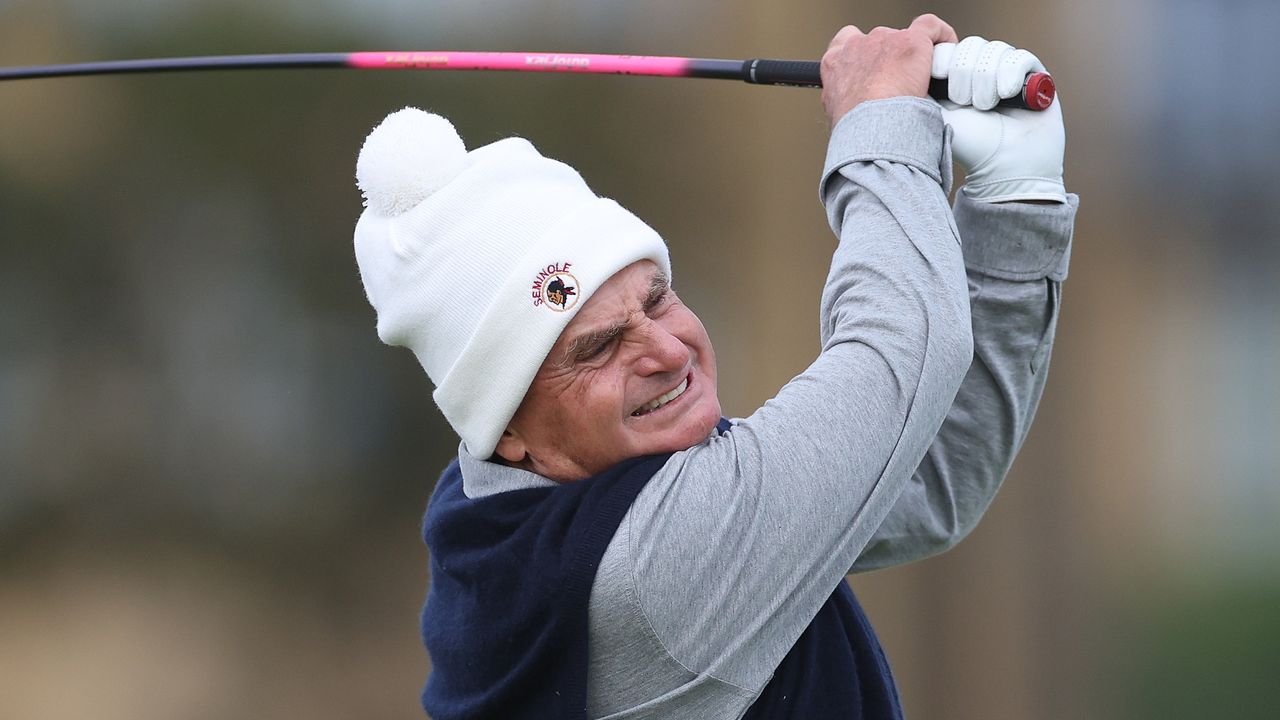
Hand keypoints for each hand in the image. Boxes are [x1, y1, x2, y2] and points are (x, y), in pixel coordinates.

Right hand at [821, 14, 958, 127]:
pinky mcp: (911, 41)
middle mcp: (857, 45)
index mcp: (835, 62)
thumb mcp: (838, 114)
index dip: (865, 54)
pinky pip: (929, 26)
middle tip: (902, 83)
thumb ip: (848, 101)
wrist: (870, 128)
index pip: (848, 44)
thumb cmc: (855, 129)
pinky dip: (940, 36)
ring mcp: (885, 40)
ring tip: (921, 81)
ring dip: (912, 56)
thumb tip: (861, 113)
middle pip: (879, 42)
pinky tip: (945, 53)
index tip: (876, 69)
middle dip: (892, 59)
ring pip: (904, 38)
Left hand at [932, 37, 1066, 202]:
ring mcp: (1008, 72)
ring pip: (994, 51)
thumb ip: (922, 90)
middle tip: (966, 104)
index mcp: (956, 79)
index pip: (948, 48)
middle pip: (970, 46)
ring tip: (987, 107)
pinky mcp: (1034, 76)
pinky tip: (1007, 95)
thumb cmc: (970, 147)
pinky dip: (1010, 75)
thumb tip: (910, 67)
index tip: (942, 80)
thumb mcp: (936, 117)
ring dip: (987, 80)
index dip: (945, 60)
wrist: (1006, 167)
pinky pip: (1019, 58)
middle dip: (965, 75)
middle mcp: (982, 72)